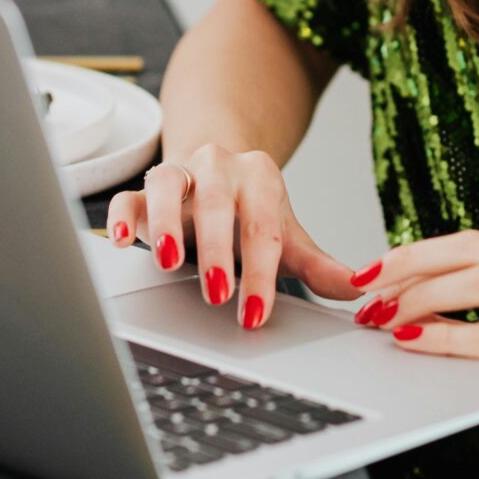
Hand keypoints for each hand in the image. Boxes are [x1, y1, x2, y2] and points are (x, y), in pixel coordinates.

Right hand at [106, 144, 363, 329]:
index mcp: (260, 176)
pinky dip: (120, 215)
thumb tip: (358, 291)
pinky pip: (127, 195)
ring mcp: (179, 173)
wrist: (218, 169)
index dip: (261, 273)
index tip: (255, 312)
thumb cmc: (251, 212)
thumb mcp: (286, 237)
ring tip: (167, 261)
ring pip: (167, 186)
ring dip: (165, 224)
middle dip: (217, 251)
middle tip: (218, 294)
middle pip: (217, 204)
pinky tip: (120, 241)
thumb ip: (317, 266)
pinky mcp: (143, 189)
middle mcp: (218, 166)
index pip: (263, 227)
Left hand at [354, 231, 478, 478]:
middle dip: (409, 265)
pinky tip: (412, 343)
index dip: (416, 253)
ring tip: (383, 317)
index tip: (370, 273)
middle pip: (473, 250)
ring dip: (422, 296)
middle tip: (363, 288)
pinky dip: (445, 337)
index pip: (473, 243)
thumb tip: (407, 316)